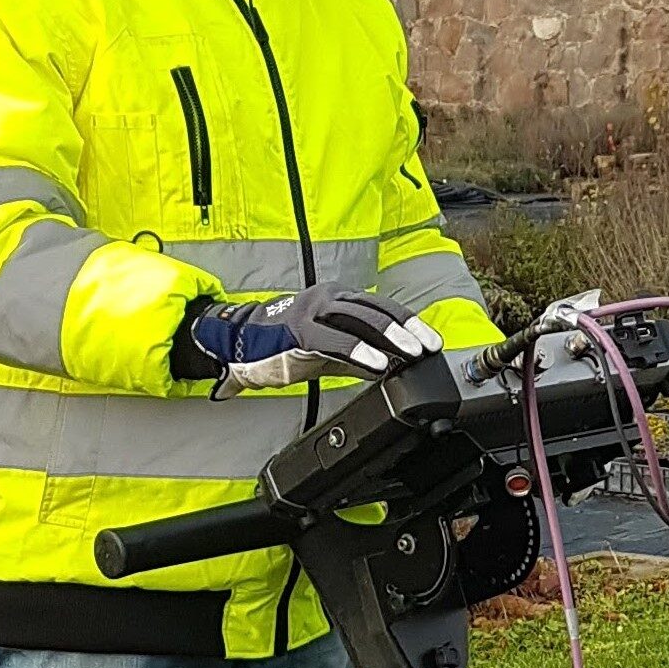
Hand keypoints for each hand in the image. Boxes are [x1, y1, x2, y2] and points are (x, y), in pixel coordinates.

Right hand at [178, 284, 441, 395]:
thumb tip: (394, 369)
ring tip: (412, 354)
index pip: (383, 307)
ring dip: (391, 337)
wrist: (236, 344)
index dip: (411, 323)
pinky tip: (378, 366)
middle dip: (409, 328)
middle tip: (430, 348)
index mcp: (339, 299)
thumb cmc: (283, 346)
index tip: (433, 343)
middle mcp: (329, 298)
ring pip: (361, 318)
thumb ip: (360, 355)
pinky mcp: (298, 332)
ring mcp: (313, 311)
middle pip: (378, 309)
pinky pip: (334, 340)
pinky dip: (359, 352)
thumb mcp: (329, 348)